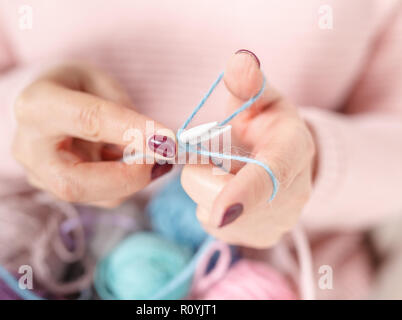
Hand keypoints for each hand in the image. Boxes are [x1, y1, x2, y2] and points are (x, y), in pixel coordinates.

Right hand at [13, 63, 175, 206]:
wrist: (44, 103)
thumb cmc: (75, 86)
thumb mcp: (99, 81)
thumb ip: (122, 111)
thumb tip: (157, 144)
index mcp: (38, 104)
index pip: (88, 121)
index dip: (131, 131)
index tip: (167, 139)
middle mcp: (28, 146)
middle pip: (74, 182)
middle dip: (126, 178)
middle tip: (162, 162)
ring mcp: (37, 174)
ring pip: (88, 195)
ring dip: (130, 182)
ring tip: (156, 158)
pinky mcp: (52, 189)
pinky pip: (95, 196)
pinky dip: (124, 184)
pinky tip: (139, 164)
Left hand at [181, 50, 315, 247]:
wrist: (287, 159)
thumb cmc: (268, 124)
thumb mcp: (261, 97)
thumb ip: (248, 83)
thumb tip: (240, 60)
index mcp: (293, 152)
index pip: (271, 177)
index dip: (243, 194)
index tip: (219, 211)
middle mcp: (293, 194)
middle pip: (230, 201)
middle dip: (204, 178)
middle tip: (211, 157)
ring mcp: (279, 221)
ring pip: (220, 219)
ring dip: (208, 194)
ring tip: (225, 174)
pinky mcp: (263, 236)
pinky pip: (220, 229)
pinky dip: (213, 210)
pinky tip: (227, 193)